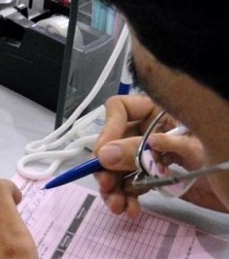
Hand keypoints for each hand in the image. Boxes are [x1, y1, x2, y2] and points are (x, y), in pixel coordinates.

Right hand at [93, 94, 227, 216]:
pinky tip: (130, 209)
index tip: (103, 156)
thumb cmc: (225, 155)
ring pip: (118, 166)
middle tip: (106, 187)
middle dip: (107, 167)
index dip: (107, 130)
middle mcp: (149, 130)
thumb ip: (145, 149)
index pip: (120, 109)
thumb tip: (105, 155)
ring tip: (116, 206)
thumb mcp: (187, 149)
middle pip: (114, 142)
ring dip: (113, 188)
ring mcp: (150, 154)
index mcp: (158, 111)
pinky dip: (127, 198)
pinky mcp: (154, 176)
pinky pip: (131, 183)